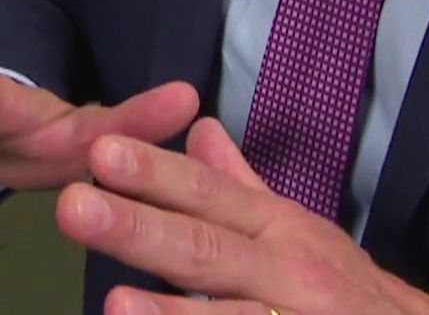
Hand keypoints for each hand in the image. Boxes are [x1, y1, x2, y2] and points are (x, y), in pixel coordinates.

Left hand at [55, 119, 428, 314]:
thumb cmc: (352, 292)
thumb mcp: (301, 232)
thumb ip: (240, 187)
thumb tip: (196, 130)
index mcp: (280, 231)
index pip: (210, 195)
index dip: (157, 174)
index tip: (101, 152)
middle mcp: (287, 275)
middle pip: (207, 251)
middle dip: (142, 229)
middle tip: (76, 208)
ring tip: (115, 304)